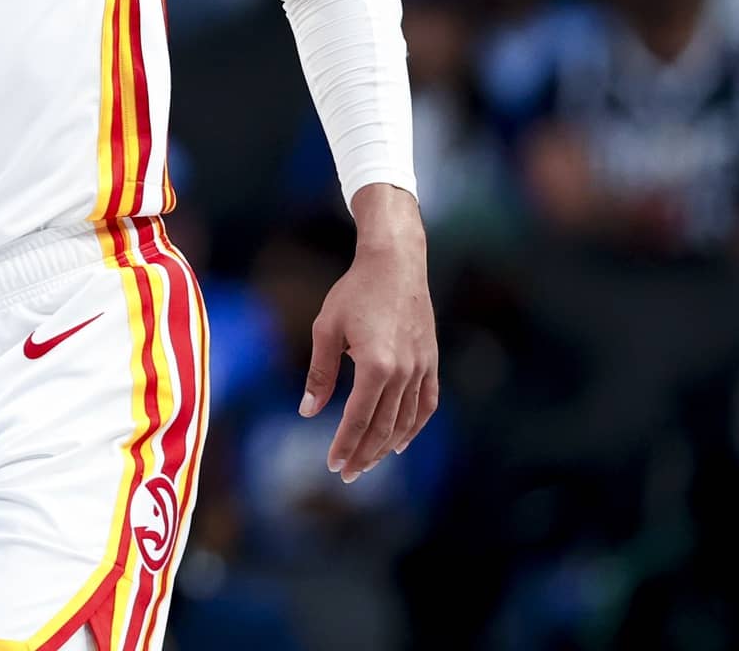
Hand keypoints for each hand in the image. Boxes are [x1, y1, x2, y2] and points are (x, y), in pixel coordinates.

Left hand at [301, 185, 437, 483]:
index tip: (333, 465)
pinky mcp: (431, 361)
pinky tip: (400, 441)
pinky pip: (426, 404)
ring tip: (368, 462)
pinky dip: (414, 427)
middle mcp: (403, 372)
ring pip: (406, 421)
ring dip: (386, 446)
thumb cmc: (354, 292)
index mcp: (375, 365)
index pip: (359, 419)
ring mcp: (422, 368)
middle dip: (364, 454)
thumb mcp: (326, 329)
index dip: (345, 445)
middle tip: (347, 474)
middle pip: (383, 427)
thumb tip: (307, 411)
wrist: (395, 264)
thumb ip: (320, 373)